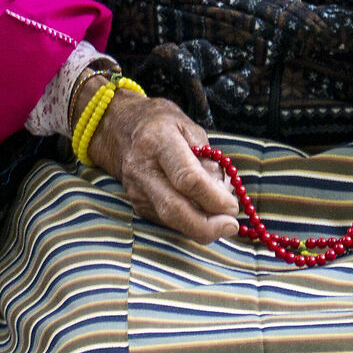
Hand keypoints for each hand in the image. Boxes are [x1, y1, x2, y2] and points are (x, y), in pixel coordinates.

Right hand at [89, 92, 238, 244]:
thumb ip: (208, 161)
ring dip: (201, 227)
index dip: (213, 198)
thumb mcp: (191, 129)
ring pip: (171, 221)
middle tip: (231, 227)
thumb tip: (224, 195)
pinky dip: (189, 222)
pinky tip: (203, 213)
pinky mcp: (137, 204)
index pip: (187, 178)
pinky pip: (167, 220)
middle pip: (174, 209)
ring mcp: (136, 190)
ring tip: (222, 222)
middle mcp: (142, 169)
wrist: (120, 127)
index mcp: (158, 142)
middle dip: (206, 226)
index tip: (233, 207)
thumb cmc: (162, 124)